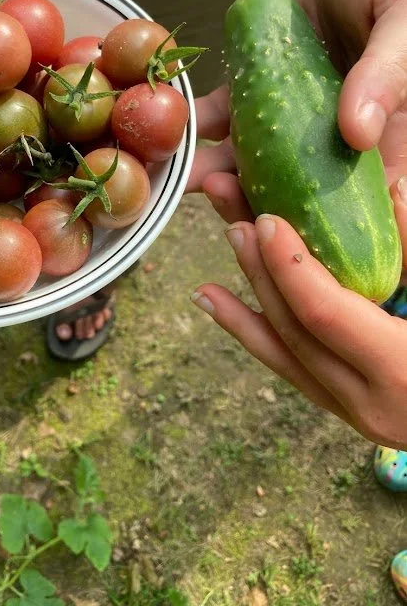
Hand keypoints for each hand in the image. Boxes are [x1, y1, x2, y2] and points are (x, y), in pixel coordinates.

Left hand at [185, 0, 406, 212]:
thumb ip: (391, 70)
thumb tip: (358, 134)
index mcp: (388, 131)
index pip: (365, 196)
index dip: (330, 227)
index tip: (292, 239)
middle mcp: (336, 133)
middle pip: (299, 190)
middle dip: (261, 206)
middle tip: (227, 204)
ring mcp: (292, 112)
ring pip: (256, 159)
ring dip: (221, 173)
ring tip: (189, 178)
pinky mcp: (257, 84)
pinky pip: (227, 114)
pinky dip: (200, 127)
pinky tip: (174, 135)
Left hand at [191, 196, 406, 447]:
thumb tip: (393, 192)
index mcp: (404, 370)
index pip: (326, 316)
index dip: (291, 266)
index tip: (266, 219)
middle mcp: (370, 402)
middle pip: (294, 330)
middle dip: (260, 270)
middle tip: (235, 216)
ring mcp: (353, 413)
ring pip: (283, 352)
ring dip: (247, 297)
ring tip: (222, 247)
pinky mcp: (346, 408)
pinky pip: (289, 369)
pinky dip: (252, 332)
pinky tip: (217, 302)